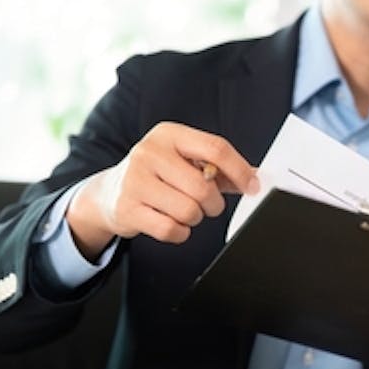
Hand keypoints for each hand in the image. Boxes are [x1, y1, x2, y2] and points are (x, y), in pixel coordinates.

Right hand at [66, 122, 259, 258]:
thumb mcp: (185, 161)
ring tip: (184, 210)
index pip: (216, 148)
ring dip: (195, 218)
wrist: (110, 192)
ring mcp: (135, 180)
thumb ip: (220, 168)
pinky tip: (171, 223)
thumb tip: (258, 178)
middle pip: (204, 187)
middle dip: (213, 204)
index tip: (253, 187)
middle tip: (207, 205)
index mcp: (169, 134)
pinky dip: (180, 233)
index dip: (240, 171)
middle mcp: (149, 152)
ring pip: (189, 210)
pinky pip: (172, 230)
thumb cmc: (159, 175)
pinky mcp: (127, 208)